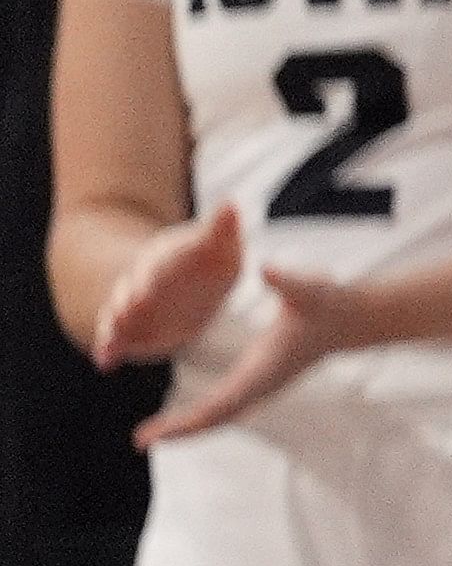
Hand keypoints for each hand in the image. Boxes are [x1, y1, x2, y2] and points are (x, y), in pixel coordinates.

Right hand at [90, 206, 247, 371]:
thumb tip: (231, 204)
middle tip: (128, 313)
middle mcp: (142, 280)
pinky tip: (105, 362)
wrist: (186, 277)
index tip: (147, 291)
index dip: (151, 278)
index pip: (156, 267)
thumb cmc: (209, 261)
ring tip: (111, 342)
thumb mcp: (218, 245)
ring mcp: (134, 303)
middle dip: (129, 302)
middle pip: (132, 291)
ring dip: (115, 327)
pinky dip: (109, 348)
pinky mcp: (133, 326)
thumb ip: (222, 230)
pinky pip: (117, 336)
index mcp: (164, 259)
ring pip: (119, 314)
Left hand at [143, 265, 378, 441]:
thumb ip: (286, 280)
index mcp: (265, 369)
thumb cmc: (330, 302)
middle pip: (215, 418)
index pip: (220, 405)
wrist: (355, 319)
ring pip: (221, 415)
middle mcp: (262, 384)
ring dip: (189, 426)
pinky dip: (204, 415)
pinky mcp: (263, 379)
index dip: (187, 422)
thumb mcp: (307, 288)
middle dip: (179, 431)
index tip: (158, 433)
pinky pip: (228, 405)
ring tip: (155, 434)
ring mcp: (263, 385)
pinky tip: (186, 415)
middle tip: (141, 441)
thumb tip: (265, 269)